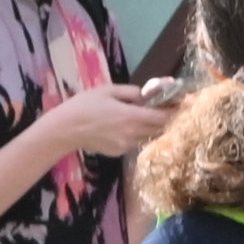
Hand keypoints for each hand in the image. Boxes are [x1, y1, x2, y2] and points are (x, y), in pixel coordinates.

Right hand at [46, 90, 164, 160]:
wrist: (64, 129)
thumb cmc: (84, 105)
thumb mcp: (107, 91)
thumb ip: (131, 92)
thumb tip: (148, 94)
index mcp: (132, 116)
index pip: (164, 117)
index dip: (174, 112)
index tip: (180, 105)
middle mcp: (133, 133)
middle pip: (159, 128)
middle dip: (164, 119)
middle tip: (162, 110)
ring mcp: (126, 145)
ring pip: (147, 136)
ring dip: (149, 128)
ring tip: (138, 118)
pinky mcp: (119, 152)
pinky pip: (134, 143)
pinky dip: (134, 135)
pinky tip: (120, 128)